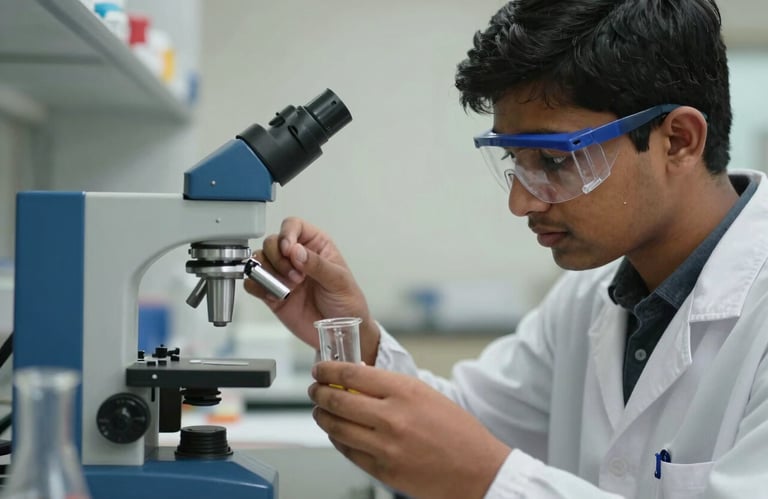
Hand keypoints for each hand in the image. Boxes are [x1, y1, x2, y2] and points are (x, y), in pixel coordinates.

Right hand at [244, 217, 379, 363]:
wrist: (341, 333)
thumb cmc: (347, 303)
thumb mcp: (339, 281)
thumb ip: (317, 264)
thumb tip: (296, 251)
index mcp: (316, 245)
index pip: (293, 226)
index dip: (287, 234)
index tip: (289, 249)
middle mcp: (296, 257)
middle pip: (271, 242)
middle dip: (279, 258)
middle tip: (296, 277)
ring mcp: (282, 275)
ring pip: (259, 260)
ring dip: (267, 273)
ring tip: (287, 289)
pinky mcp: (272, 294)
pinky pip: (253, 283)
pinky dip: (257, 287)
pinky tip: (274, 296)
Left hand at [309, 362, 511, 498]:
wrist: (478, 470)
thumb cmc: (458, 432)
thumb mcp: (426, 395)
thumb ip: (390, 388)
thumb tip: (356, 381)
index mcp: (404, 391)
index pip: (351, 374)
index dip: (328, 370)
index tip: (320, 369)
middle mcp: (392, 417)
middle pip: (337, 400)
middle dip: (318, 393)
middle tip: (314, 390)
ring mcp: (385, 446)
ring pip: (336, 428)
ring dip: (322, 417)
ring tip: (320, 412)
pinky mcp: (383, 471)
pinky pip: (348, 451)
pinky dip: (337, 440)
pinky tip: (337, 433)